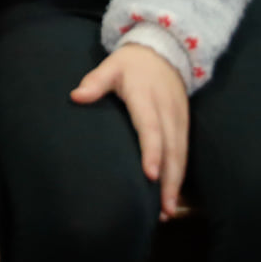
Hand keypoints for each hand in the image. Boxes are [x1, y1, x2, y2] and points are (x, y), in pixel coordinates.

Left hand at [72, 42, 188, 219]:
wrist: (164, 50)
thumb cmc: (132, 63)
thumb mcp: (112, 66)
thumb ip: (95, 81)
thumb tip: (76, 96)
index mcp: (146, 98)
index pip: (150, 128)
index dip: (151, 152)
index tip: (150, 175)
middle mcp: (167, 112)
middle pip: (171, 149)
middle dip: (169, 180)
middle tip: (163, 210)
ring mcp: (179, 119)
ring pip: (181, 154)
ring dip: (176, 182)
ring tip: (168, 210)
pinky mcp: (184, 124)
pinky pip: (184, 152)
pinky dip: (180, 174)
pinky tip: (172, 195)